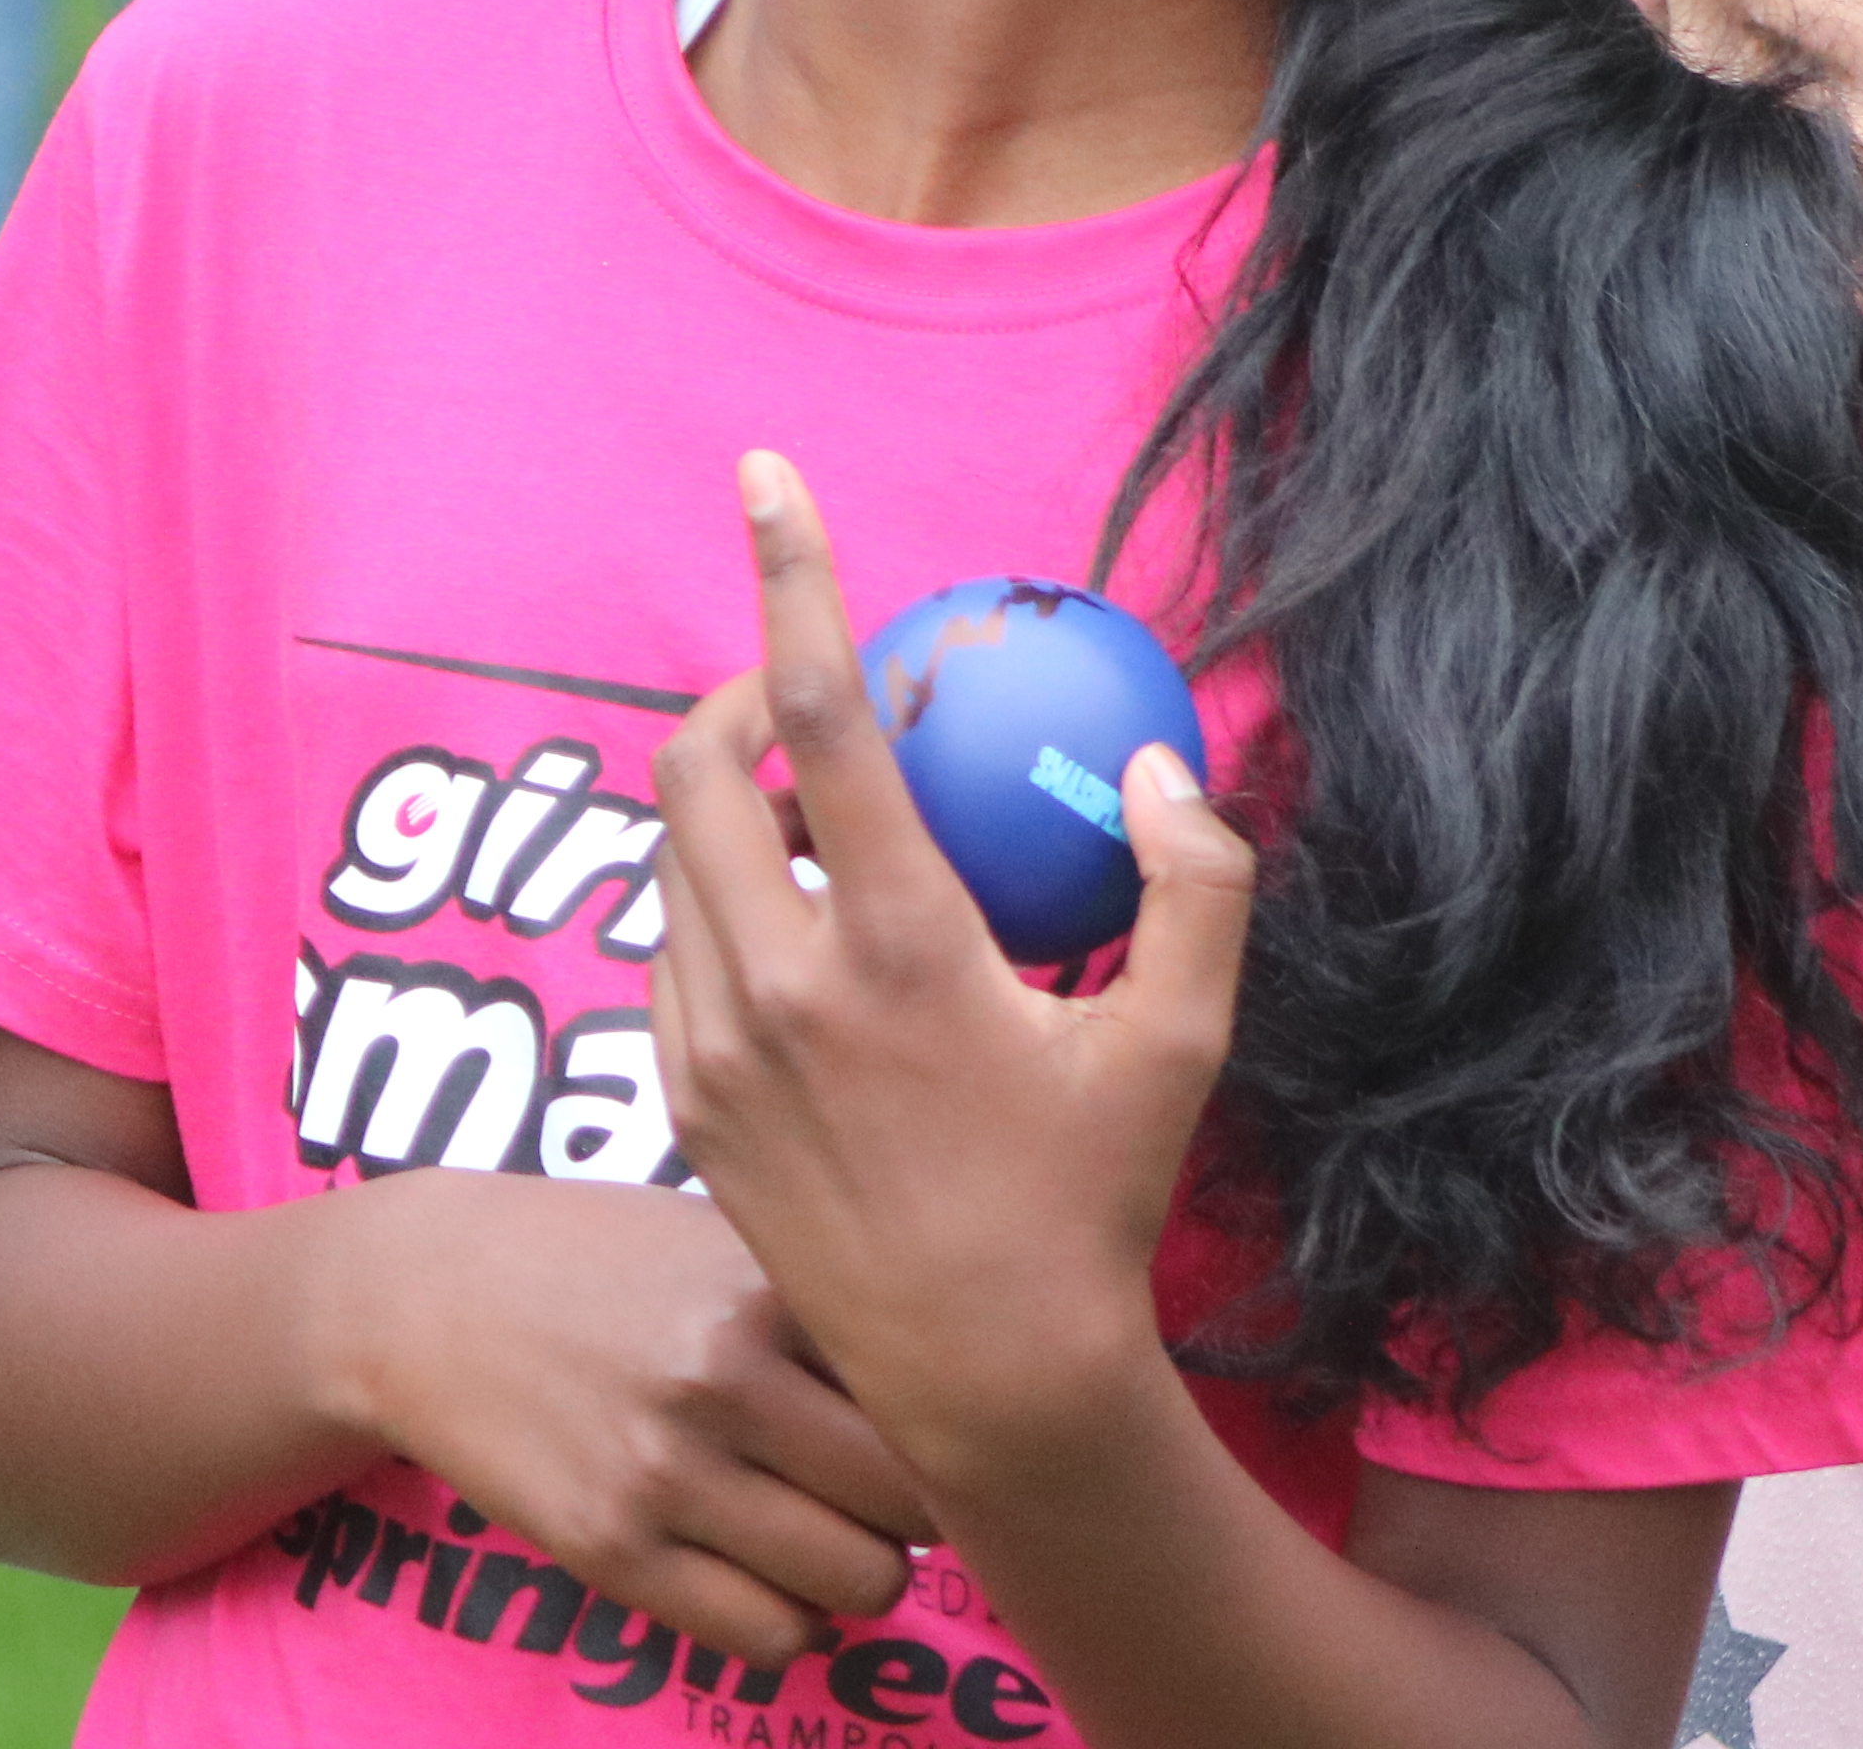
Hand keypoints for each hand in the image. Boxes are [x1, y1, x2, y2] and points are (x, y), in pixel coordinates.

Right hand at [301, 1170, 937, 1663]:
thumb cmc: (595, 1259)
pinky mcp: (612, 1551)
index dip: (950, 1420)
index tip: (928, 1422)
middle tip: (871, 1487)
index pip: (933, 1397)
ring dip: (858, 1569)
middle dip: (913, 1508)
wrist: (424, 1295)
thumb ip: (826, 1303)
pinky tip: (759, 1568)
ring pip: (860, 1584)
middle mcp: (721, 1382)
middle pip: (916, 1505)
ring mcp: (664, 1474)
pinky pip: (771, 1636)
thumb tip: (970, 1378)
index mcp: (763, 1290)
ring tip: (815, 1528)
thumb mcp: (716, 1239)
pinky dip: (788, 1618)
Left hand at [646, 453, 1255, 1492]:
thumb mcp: (1177, 1045)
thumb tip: (1159, 767)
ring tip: (820, 827)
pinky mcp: (680, 1100)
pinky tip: (794, 938)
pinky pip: (669, 950)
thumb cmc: (1091, 1209)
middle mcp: (778, 983)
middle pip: (693, 762)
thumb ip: (1193, 889)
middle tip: (805, 700)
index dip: (788, 574)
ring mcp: (712, 1046)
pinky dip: (712, 904)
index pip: (813, 708)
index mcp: (894, 945)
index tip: (764, 477)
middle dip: (733, 691)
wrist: (983, 1384)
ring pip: (671, 856)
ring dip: (727, 805)